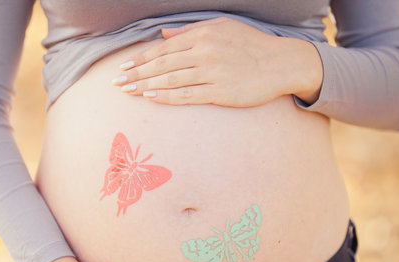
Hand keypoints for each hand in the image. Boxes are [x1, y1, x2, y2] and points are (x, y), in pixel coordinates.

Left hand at [112, 17, 322, 106]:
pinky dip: (167, 96)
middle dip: (136, 74)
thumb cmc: (250, 44)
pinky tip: (151, 98)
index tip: (124, 66)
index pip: (163, 48)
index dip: (140, 58)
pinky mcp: (221, 93)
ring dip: (146, 86)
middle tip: (117, 83)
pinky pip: (188, 95)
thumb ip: (191, 30)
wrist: (281, 63)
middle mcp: (205, 52)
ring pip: (171, 80)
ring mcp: (212, 73)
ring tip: (128, 91)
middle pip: (162, 64)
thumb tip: (164, 34)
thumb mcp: (222, 27)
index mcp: (203, 35)